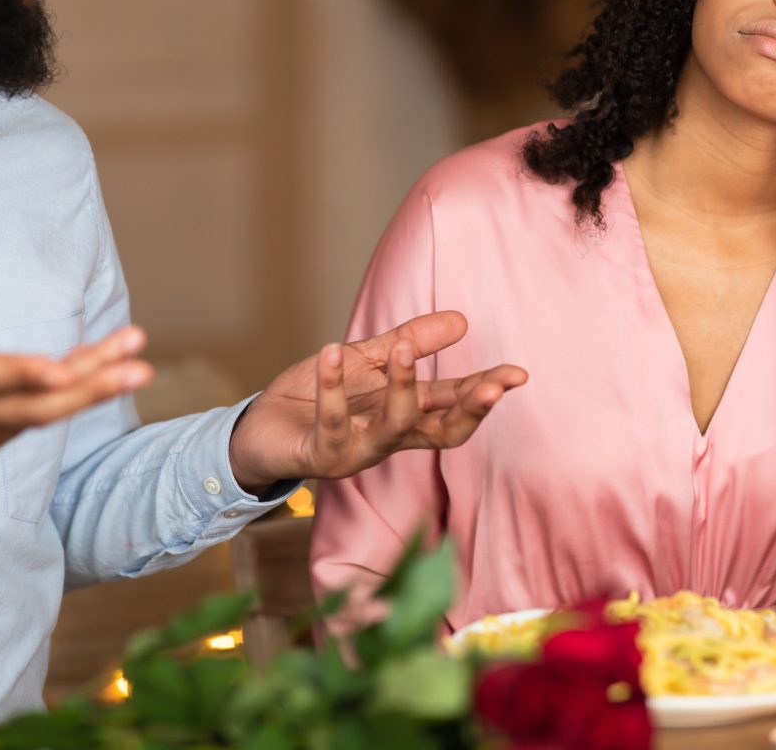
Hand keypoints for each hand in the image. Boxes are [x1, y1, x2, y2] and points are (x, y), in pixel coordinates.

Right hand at [0, 253, 151, 486]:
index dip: (20, 377)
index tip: (62, 372)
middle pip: (29, 406)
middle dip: (87, 388)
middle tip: (138, 367)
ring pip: (39, 416)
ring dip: (91, 390)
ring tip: (136, 365)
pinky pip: (32, 421)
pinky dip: (68, 399)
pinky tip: (104, 371)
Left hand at [228, 311, 526, 487]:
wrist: (259, 427)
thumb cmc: (315, 399)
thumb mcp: (369, 361)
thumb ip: (411, 342)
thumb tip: (462, 320)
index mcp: (406, 416)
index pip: (455, 407)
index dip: (486, 393)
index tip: (516, 375)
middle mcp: (389, 439)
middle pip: (442, 430)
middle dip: (469, 408)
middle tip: (493, 385)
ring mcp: (358, 451)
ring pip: (393, 426)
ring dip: (402, 387)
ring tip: (405, 349)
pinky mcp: (321, 455)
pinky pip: (331, 422)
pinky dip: (331, 387)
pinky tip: (332, 352)